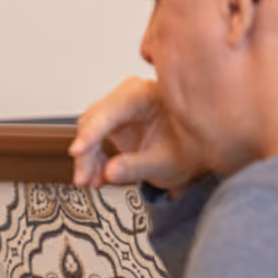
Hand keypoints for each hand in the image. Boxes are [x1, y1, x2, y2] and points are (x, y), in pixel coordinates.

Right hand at [69, 77, 203, 193]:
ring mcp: (120, 106)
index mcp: (147, 95)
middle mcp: (129, 95)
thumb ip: (138, 167)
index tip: (77, 151)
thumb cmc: (192, 148)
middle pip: (94, 120)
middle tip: (84, 179)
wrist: (200, 148)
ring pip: (89, 129)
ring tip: (91, 182)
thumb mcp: (169, 163)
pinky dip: (92, 159)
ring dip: (87, 158)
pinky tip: (97, 177)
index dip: (91, 133)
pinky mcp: (114, 120)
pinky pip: (93, 137)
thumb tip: (109, 172)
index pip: (110, 111)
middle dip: (86, 153)